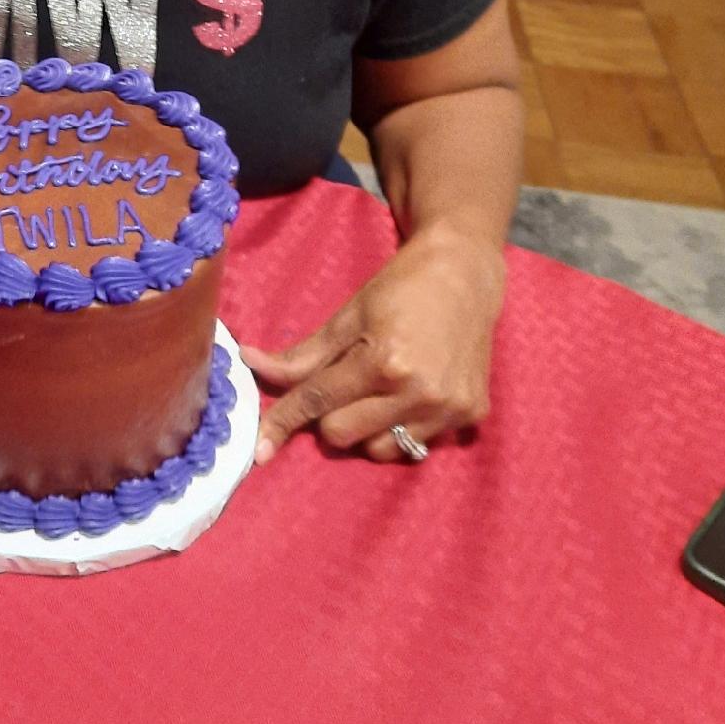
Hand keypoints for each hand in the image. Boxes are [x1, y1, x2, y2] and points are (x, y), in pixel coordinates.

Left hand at [241, 226, 503, 463]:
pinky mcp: (473, 416)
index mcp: (385, 362)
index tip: (259, 449)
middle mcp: (419, 393)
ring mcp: (449, 409)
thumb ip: (304, 354)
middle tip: (343, 385)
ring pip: (380, 451)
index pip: (318, 401)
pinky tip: (411, 395)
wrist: (465, 273)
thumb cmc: (401, 287)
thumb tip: (251, 364)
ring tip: (379, 392)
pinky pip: (419, 445)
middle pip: (343, 435)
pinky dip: (403, 428)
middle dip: (330, 416)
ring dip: (367, 429)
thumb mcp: (348, 315)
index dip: (284, 421)